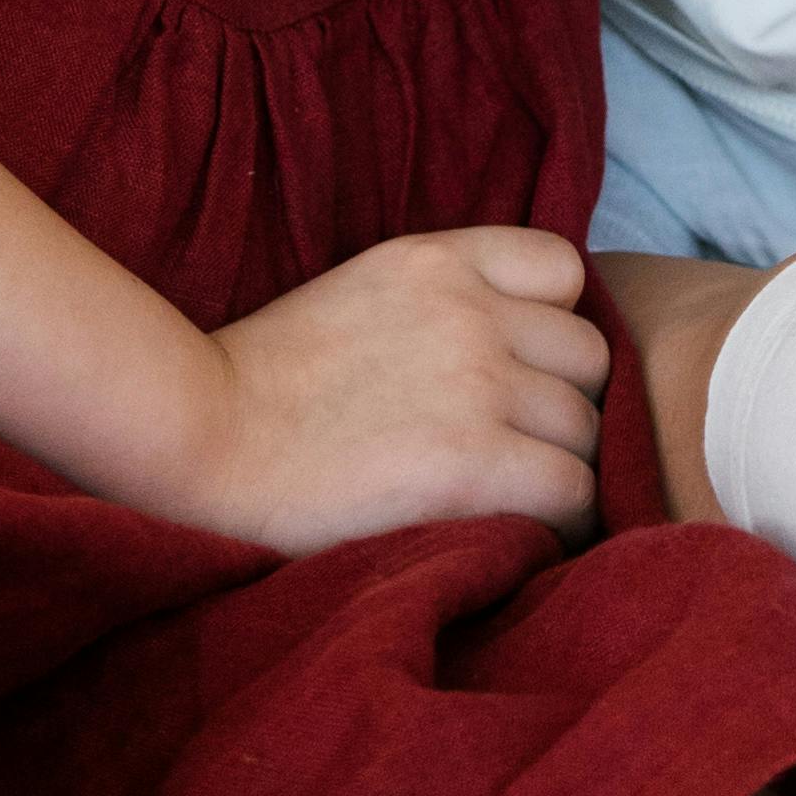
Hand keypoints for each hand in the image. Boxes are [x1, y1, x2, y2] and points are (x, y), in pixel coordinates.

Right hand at [176, 227, 607, 553]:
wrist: (205, 436)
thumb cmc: (268, 384)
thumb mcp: (363, 296)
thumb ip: (441, 306)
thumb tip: (517, 355)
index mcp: (438, 260)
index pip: (564, 270)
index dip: (553, 329)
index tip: (522, 375)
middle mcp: (471, 309)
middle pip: (589, 359)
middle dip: (563, 408)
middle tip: (518, 454)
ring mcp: (477, 382)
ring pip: (590, 430)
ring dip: (562, 469)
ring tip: (511, 501)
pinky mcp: (473, 461)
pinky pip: (575, 493)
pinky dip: (558, 524)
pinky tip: (513, 535)